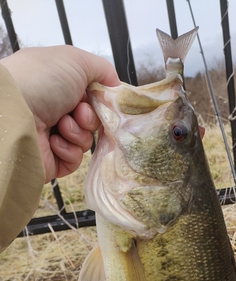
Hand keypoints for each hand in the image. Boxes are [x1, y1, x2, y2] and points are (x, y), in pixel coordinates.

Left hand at [0, 45, 119, 182]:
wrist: (14, 112)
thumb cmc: (41, 81)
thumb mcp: (76, 61)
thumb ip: (102, 69)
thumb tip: (116, 86)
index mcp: (60, 86)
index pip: (92, 98)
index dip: (100, 101)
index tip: (102, 100)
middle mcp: (56, 110)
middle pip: (92, 121)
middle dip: (90, 117)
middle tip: (78, 112)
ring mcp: (53, 136)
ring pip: (85, 141)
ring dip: (78, 132)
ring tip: (61, 125)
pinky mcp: (52, 160)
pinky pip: (75, 159)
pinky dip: (69, 150)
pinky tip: (54, 141)